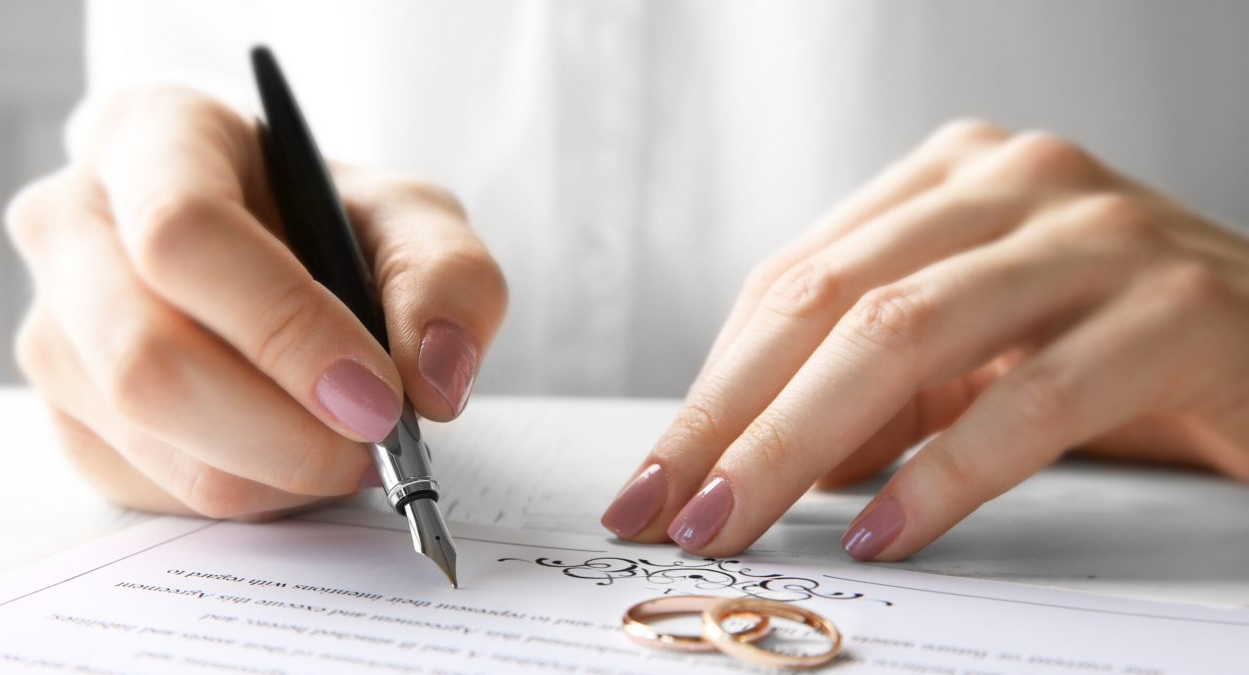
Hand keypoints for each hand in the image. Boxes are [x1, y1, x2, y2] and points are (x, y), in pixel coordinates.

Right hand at [8, 87, 505, 519]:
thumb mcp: (415, 220)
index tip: (376, 394)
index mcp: (148, 137)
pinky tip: (294, 455)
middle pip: (145, 357)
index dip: (284, 327)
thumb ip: (447, 281)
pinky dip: (248, 492)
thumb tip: (433, 382)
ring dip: (274, 470)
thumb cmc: (333, 222)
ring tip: (351, 449)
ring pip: (145, 436)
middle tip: (377, 446)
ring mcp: (52, 329)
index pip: (183, 235)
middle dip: (281, 428)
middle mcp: (70, 227)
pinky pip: (152, 487)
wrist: (280, 257)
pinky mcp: (66, 417)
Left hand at [602, 119, 1248, 559]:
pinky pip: (1027, 399)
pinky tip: (882, 532)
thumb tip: (755, 460)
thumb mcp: (975, 357)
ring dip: (797, 442)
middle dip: (730, 417)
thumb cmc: (1119, 350)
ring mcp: (1097, 233)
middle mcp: (1015, 180)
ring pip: (902, 333)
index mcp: (952, 176)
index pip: (792, 278)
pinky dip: (940, 476)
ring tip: (737, 522)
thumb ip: (876, 389)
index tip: (653, 474)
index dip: (711, 384)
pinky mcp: (1175, 305)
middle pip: (827, 299)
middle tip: (668, 510)